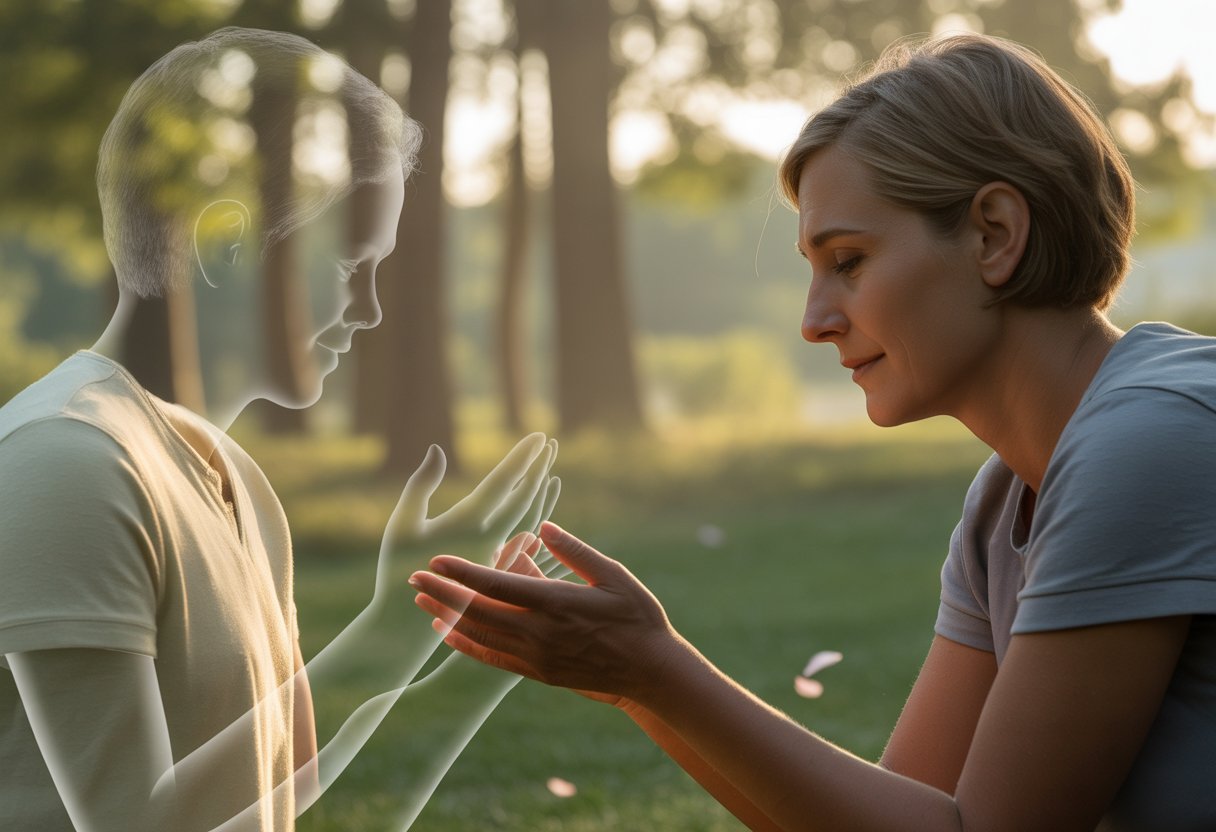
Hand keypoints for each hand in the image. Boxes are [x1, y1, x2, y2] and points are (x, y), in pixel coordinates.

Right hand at [372, 434, 559, 612]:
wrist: (408, 624)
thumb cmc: (398, 568)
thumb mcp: (403, 523)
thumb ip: (421, 484)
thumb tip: (437, 449)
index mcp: (469, 523)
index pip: (505, 482)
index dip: (523, 458)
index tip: (540, 436)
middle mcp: (491, 539)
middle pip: (524, 497)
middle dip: (537, 468)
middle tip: (549, 443)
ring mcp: (498, 557)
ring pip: (529, 519)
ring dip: (540, 493)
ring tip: (550, 470)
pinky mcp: (497, 572)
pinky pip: (525, 541)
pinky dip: (535, 521)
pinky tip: (540, 514)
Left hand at [410, 522, 679, 702]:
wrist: (650, 673)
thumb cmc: (637, 618)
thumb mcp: (614, 576)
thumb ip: (576, 551)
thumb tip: (542, 527)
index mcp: (556, 604)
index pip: (498, 586)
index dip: (463, 573)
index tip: (436, 561)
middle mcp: (539, 632)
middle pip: (478, 611)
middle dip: (443, 594)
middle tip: (413, 579)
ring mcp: (536, 656)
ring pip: (480, 635)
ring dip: (446, 618)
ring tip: (420, 602)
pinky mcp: (536, 672)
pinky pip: (492, 657)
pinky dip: (465, 645)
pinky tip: (446, 634)